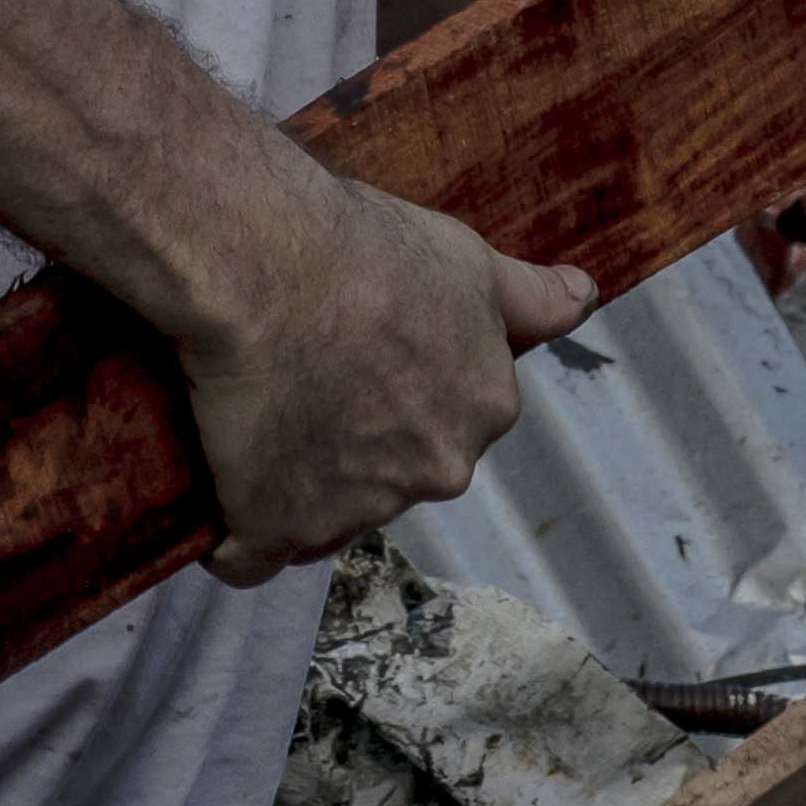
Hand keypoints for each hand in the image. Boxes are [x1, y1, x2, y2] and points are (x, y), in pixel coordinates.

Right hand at [134, 149, 600, 579]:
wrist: (264, 267)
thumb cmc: (364, 249)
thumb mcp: (468, 259)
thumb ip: (532, 297)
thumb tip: (584, 297)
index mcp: (482, 411)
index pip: (443, 426)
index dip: (394, 395)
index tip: (353, 359)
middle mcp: (433, 472)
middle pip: (389, 477)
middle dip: (350, 448)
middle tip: (299, 382)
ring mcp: (355, 510)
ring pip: (323, 517)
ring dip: (292, 486)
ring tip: (252, 418)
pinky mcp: (275, 528)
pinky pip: (250, 556)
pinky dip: (234, 538)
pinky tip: (221, 498)